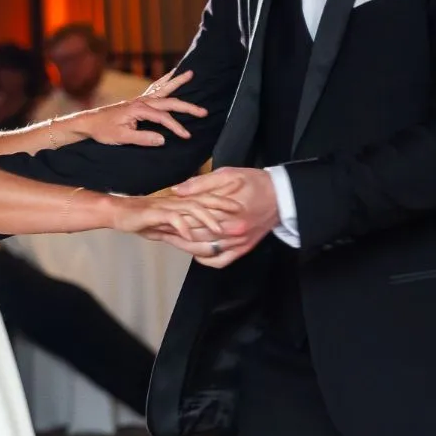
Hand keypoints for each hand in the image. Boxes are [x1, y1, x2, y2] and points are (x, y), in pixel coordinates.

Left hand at [75, 70, 207, 146]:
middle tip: (204, 111)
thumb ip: (142, 138)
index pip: (163, 118)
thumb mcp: (121, 138)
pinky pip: (155, 88)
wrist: (90, 122)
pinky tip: (171, 75)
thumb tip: (162, 140)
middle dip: (187, 106)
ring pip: (163, 89)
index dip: (176, 127)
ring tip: (190, 73)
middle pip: (169, 102)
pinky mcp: (138, 101)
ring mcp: (140, 99)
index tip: (186, 136)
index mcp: (138, 109)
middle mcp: (141, 101)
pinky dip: (165, 81)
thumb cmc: (104, 131)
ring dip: (177, 82)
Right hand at [110, 189, 239, 242]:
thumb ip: (186, 234)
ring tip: (218, 228)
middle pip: (204, 200)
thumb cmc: (146, 220)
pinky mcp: (154, 213)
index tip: (242, 207)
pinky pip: (170, 218)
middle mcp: (178, 202)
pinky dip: (181, 225)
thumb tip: (203, 244)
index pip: (207, 200)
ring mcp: (167, 206)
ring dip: (206, 218)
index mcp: (182, 203)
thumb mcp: (169, 229)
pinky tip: (188, 234)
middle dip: (222, 206)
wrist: (121, 213)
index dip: (224, 202)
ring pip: (190, 208)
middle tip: (239, 213)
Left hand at [158, 167, 277, 267]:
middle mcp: (232, 230)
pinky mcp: (243, 249)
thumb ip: (202, 183)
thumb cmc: (255, 182)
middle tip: (154, 229)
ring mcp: (238, 242)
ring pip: (203, 250)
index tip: (156, 216)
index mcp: (227, 211)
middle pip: (194, 235)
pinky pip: (220, 261)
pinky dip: (205, 259)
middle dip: (172, 232)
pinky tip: (194, 252)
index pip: (192, 218)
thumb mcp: (228, 174)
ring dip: (183, 246)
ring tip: (167, 239)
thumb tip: (177, 190)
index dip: (172, 218)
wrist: (282, 196)